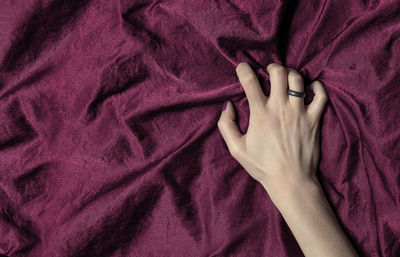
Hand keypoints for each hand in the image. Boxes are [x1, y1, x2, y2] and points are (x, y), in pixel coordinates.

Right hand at [217, 62, 327, 193]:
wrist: (290, 181)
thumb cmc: (262, 166)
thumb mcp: (236, 149)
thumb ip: (227, 125)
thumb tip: (228, 106)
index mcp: (260, 114)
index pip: (250, 81)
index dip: (243, 69)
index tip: (242, 68)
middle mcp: (280, 108)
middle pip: (278, 73)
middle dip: (271, 67)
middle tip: (268, 72)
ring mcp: (300, 113)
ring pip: (298, 79)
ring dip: (290, 73)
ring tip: (286, 78)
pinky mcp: (315, 120)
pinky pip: (321, 95)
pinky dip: (316, 86)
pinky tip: (309, 87)